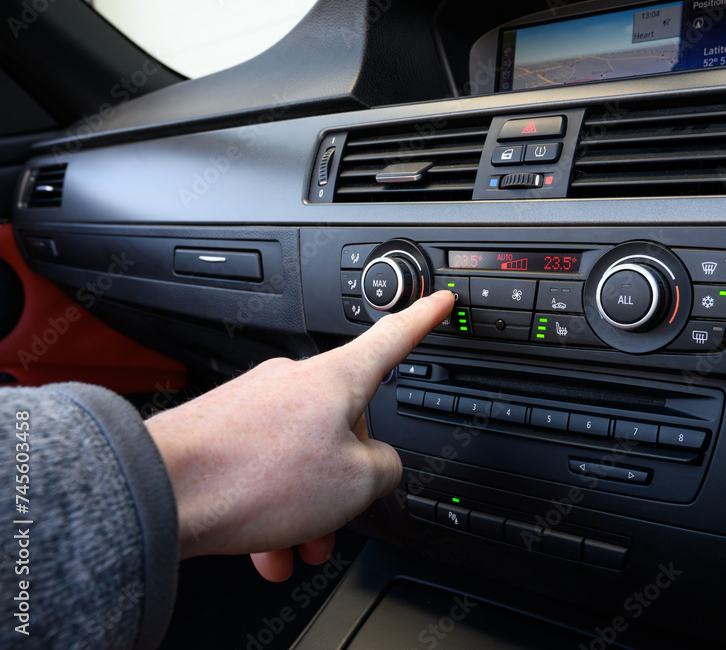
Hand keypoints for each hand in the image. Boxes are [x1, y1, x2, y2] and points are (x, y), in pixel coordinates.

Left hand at [146, 291, 454, 580]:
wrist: (162, 490)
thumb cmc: (254, 477)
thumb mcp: (356, 483)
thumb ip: (387, 469)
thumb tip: (379, 467)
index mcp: (338, 379)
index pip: (393, 338)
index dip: (423, 320)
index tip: (439, 301)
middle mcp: (295, 381)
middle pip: (343, 427)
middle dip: (343, 481)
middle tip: (335, 522)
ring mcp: (254, 403)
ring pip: (300, 458)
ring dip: (305, 508)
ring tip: (294, 549)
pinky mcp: (221, 429)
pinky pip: (262, 469)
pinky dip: (270, 510)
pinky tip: (264, 549)